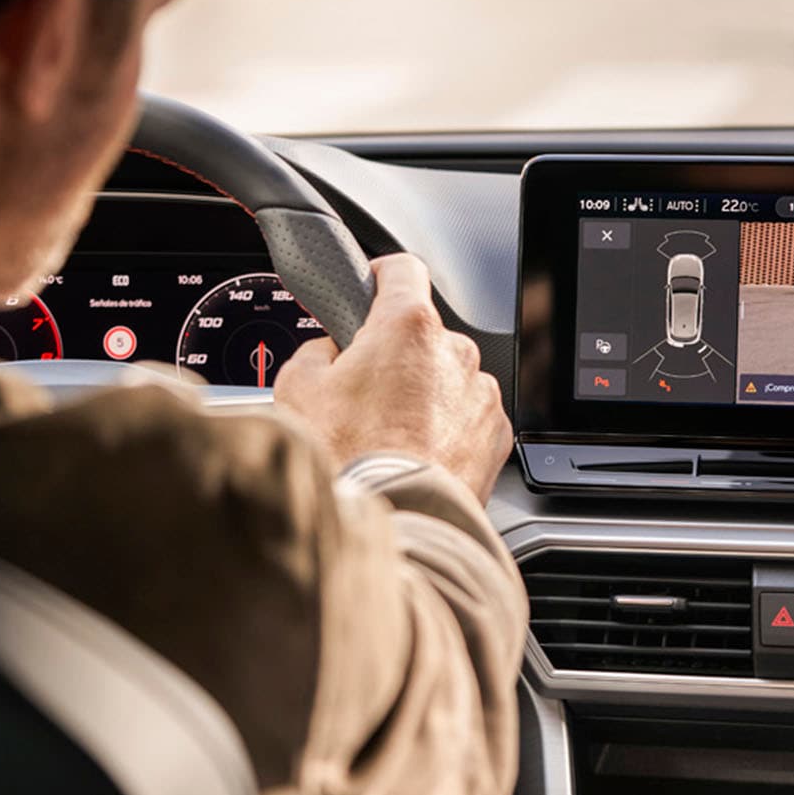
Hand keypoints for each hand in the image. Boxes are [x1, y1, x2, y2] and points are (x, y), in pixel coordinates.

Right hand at [274, 253, 511, 502]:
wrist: (394, 525)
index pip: (402, 269)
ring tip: (388, 435)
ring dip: (423, 395)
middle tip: (361, 392)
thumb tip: (328, 351)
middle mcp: (455, 353)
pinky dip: (447, 430)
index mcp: (408, 327)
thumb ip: (315, 351)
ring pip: (446, 379)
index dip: (380, 276)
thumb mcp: (298, 390)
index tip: (370, 288)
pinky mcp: (496, 435)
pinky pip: (468, 417)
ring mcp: (481, 395)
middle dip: (394, 355)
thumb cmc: (348, 462)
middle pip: (421, 335)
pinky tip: (415, 455)